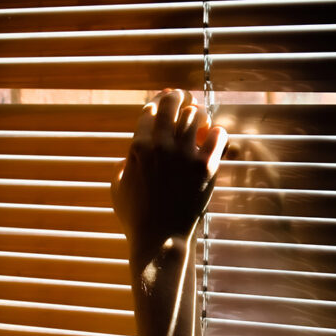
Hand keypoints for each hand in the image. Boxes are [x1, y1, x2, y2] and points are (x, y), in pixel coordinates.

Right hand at [111, 89, 227, 256]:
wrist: (161, 238)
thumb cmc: (136, 217)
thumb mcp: (117, 187)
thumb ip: (123, 164)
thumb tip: (130, 154)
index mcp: (137, 146)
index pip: (150, 110)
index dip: (158, 103)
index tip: (164, 101)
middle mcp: (161, 145)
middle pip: (172, 103)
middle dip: (177, 97)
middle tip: (184, 97)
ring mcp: (185, 155)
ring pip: (196, 115)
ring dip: (198, 113)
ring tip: (201, 119)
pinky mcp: (206, 167)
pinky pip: (217, 135)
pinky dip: (217, 132)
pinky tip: (215, 137)